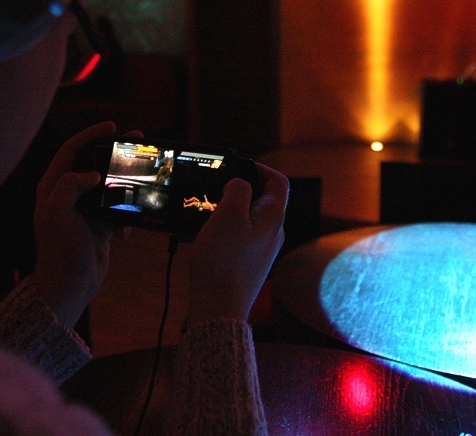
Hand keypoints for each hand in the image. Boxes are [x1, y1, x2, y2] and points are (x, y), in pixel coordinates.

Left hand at [31, 122, 138, 327]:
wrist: (69, 285)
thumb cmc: (59, 250)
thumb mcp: (57, 211)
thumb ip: (70, 184)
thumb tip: (92, 173)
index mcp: (52, 187)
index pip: (71, 151)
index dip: (91, 135)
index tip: (112, 127)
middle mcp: (66, 195)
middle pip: (92, 163)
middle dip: (113, 153)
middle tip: (135, 141)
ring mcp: (83, 210)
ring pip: (108, 185)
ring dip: (124, 184)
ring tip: (141, 179)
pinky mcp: (97, 224)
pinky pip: (116, 209)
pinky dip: (125, 216)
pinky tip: (125, 230)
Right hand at [184, 163, 288, 324]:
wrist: (218, 310)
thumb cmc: (223, 262)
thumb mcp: (228, 215)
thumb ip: (237, 190)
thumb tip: (240, 182)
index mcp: (273, 218)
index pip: (278, 182)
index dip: (259, 167)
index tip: (236, 165)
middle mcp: (271, 233)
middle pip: (259, 200)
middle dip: (235, 191)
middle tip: (212, 190)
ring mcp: (259, 251)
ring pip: (243, 220)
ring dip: (222, 212)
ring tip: (200, 215)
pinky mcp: (245, 265)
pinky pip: (233, 239)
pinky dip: (217, 232)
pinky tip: (196, 238)